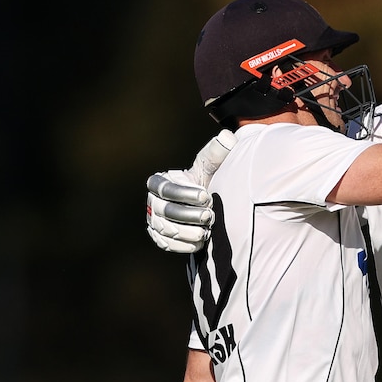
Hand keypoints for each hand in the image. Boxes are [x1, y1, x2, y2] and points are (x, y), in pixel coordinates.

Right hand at [146, 129, 236, 252]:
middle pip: (166, 211)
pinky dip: (184, 244)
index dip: (185, 194)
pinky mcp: (160, 238)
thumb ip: (217, 153)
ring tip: (208, 229)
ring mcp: (154, 221)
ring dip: (189, 231)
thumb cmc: (205, 182)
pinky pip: (167, 244)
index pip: (166, 188)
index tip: (206, 195)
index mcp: (160, 182)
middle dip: (189, 214)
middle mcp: (152, 202)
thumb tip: (228, 138)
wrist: (205, 207)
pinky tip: (201, 240)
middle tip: (211, 215)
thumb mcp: (210, 167)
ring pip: (166, 229)